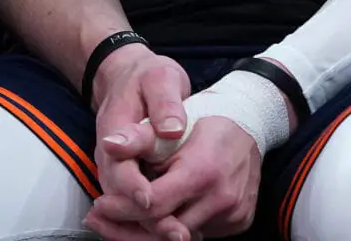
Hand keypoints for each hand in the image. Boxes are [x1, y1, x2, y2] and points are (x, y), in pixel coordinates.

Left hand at [86, 117, 262, 240]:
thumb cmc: (206, 122)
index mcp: (204, 172)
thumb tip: (109, 144)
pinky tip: (156, 217)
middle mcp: (222, 198)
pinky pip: (198, 234)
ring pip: (179, 239)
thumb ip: (139, 138)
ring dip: (147, 232)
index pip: (153, 206)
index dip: (120, 209)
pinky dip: (174, 229)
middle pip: (162, 232)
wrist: (251, 124)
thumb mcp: (171, 124)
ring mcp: (233, 213)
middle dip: (125, 228)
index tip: (99, 204)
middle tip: (100, 218)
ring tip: (122, 218)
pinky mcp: (239, 221)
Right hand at [90, 46, 190, 230]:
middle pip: (122, 203)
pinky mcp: (132, 180)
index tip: (152, 201)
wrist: (131, 79)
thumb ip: (164, 104)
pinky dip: (157, 222)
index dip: (135, 190)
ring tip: (184, 238)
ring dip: (153, 229)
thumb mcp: (159, 78)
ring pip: (130, 212)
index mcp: (114, 137)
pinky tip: (185, 230)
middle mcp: (113, 163)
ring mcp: (121, 174)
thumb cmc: (148, 78)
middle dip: (148, 221)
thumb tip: (172, 128)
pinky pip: (139, 208)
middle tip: (179, 234)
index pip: (119, 173)